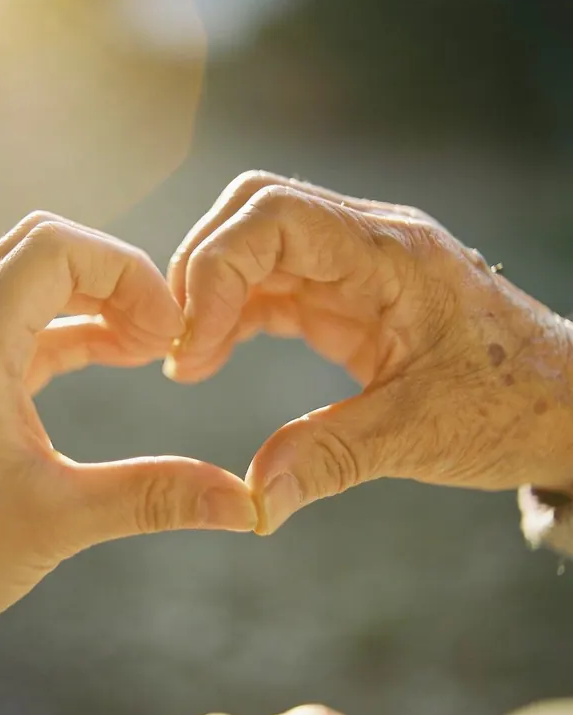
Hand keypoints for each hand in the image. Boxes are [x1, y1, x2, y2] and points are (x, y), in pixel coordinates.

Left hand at [0, 213, 255, 713]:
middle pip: (41, 249)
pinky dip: (67, 330)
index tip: (169, 328)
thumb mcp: (58, 521)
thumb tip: (244, 503)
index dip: (127, 270)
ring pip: (26, 282)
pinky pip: (16, 327)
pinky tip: (106, 359)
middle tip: (160, 333)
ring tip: (144, 347)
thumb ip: (156, 497)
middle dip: (113, 277)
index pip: (56, 247)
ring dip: (90, 301)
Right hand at [165, 171, 572, 533]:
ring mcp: (353, 268)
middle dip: (201, 271)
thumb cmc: (515, 405)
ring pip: (255, 248)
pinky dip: (233, 316)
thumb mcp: (424, 432)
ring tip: (188, 361)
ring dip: (210, 296)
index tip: (190, 342)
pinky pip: (272, 287)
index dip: (214, 266)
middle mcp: (366, 244)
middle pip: (252, 213)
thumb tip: (256, 501)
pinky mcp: (345, 298)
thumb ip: (333, 458)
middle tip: (180, 344)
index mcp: (391, 255)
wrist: (566, 403)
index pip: (274, 214)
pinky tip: (214, 357)